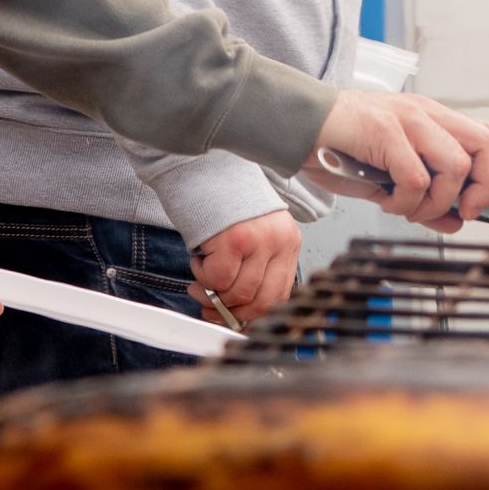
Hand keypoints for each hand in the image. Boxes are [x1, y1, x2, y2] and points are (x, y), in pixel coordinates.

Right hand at [188, 210, 302, 325]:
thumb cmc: (226, 203)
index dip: (256, 314)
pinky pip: (218, 279)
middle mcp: (279, 243)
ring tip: (201, 280)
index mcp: (289, 243)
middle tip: (210, 309)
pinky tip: (199, 261)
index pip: (281, 294)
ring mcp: (259, 241)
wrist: (206, 168)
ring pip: (238, 293)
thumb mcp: (254, 234)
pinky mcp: (235, 240)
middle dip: (232, 313)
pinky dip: (203, 278)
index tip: (236, 321)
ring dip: (213, 294)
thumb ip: (255, 267)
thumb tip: (241, 310)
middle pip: (262, 301)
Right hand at [306, 91, 488, 233]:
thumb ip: (425, 198)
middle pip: (485, 147)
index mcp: (432, 119)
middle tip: (464, 211)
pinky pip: (417, 177)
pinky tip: (387, 201)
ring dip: (436, 201)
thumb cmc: (339, 145)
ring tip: (407, 208)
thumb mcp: (390, 177)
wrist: (295, 120)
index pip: (488, 133)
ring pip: (454, 166)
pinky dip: (408, 200)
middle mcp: (426, 114)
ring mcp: (407, 120)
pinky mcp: (386, 132)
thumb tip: (454, 221)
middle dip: (485, 188)